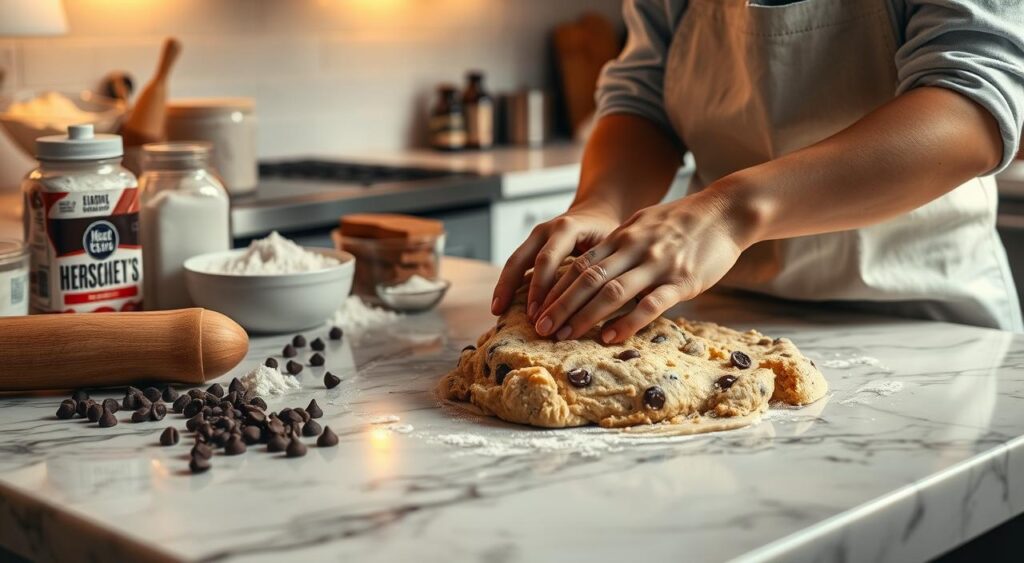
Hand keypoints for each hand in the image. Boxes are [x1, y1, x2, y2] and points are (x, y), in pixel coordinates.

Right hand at [491, 203, 621, 317]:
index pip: (547, 258)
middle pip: (521, 258)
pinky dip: (508, 284)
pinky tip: (502, 304)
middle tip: (508, 314)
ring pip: (513, 261)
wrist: (598, 211)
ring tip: (497, 311)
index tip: (537, 313)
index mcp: (566, 228)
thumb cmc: (608, 232)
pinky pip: (515, 265)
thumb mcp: (612, 244)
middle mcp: (546, 230)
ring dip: (504, 286)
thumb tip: (605, 301)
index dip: (540, 287)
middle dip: (513, 288)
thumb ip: (606, 266)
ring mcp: (535, 237)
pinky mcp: (531, 246)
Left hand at [534, 190, 748, 343]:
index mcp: (623, 237)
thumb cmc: (685, 221)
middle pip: (588, 279)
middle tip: (541, 328)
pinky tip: (610, 338)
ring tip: (565, 336)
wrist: (727, 211)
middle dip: (561, 305)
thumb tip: (596, 262)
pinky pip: (650, 304)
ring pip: (612, 292)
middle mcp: (634, 249)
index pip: (580, 264)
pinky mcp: (683, 281)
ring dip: (584, 317)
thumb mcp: (645, 223)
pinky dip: (628, 322)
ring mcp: (658, 265)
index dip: (556, 288)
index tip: (537, 308)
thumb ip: (621, 243)